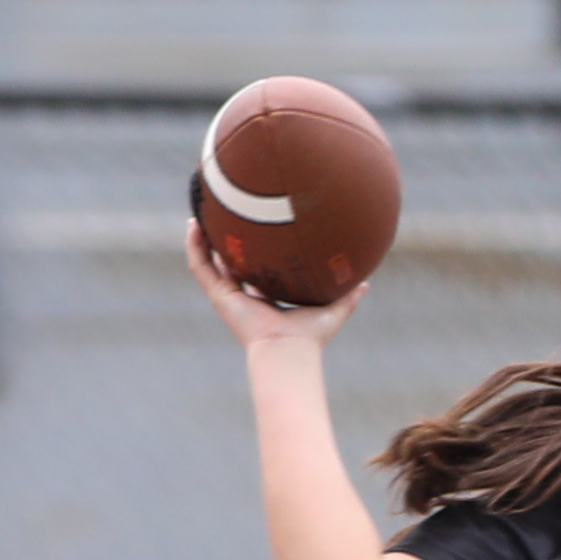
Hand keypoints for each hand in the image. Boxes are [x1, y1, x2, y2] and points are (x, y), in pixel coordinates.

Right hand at [184, 223, 362, 349]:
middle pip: (228, 261)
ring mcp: (228, 295)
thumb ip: (347, 295)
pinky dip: (194, 245)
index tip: (253, 228)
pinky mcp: (218, 295)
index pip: (254, 269)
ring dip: (203, 237)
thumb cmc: (310, 335)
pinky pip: (199, 265)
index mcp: (266, 298)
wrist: (290, 349)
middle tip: (224, 213)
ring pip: (208, 260)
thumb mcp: (332, 308)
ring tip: (202, 211)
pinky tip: (195, 223)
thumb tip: (366, 281)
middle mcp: (244, 295)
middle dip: (224, 239)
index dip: (251, 250)